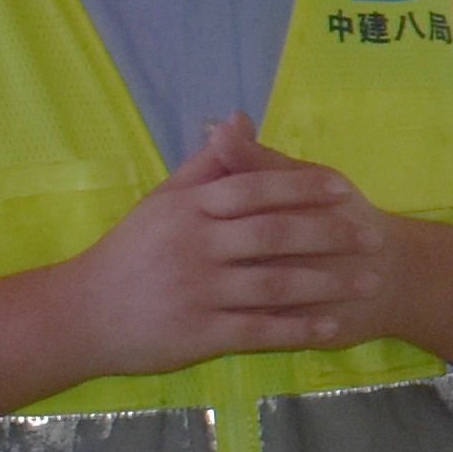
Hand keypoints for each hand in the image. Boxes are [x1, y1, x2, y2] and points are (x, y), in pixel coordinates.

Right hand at [61, 110, 391, 371]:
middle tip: (372, 237)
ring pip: (274, 284)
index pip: (253, 189)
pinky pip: (258, 330)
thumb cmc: (129, 253)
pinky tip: (332, 325)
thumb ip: (205, 164)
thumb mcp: (162, 201)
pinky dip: (297, 327)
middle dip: (329, 235)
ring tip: (369, 282)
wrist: (80, 314)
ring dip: (327, 283)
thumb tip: (237, 117)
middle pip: (273, 235)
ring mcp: (197, 292)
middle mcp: (195, 247)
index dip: (301, 187)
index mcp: (188, 209)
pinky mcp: (198, 333)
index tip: (343, 189)